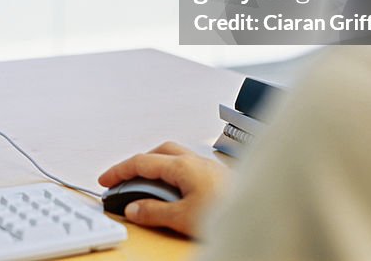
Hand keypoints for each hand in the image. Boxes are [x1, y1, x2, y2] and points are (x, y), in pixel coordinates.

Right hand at [98, 141, 229, 237]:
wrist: (265, 209)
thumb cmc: (228, 210)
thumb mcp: (183, 217)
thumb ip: (155, 212)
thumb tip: (134, 209)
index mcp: (182, 166)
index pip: (141, 162)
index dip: (119, 171)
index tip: (105, 180)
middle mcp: (195, 160)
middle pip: (158, 152)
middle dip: (138, 162)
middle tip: (124, 178)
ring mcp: (208, 165)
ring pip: (174, 155)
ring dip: (157, 164)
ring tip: (146, 183)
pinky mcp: (218, 175)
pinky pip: (187, 164)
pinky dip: (173, 171)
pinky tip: (176, 187)